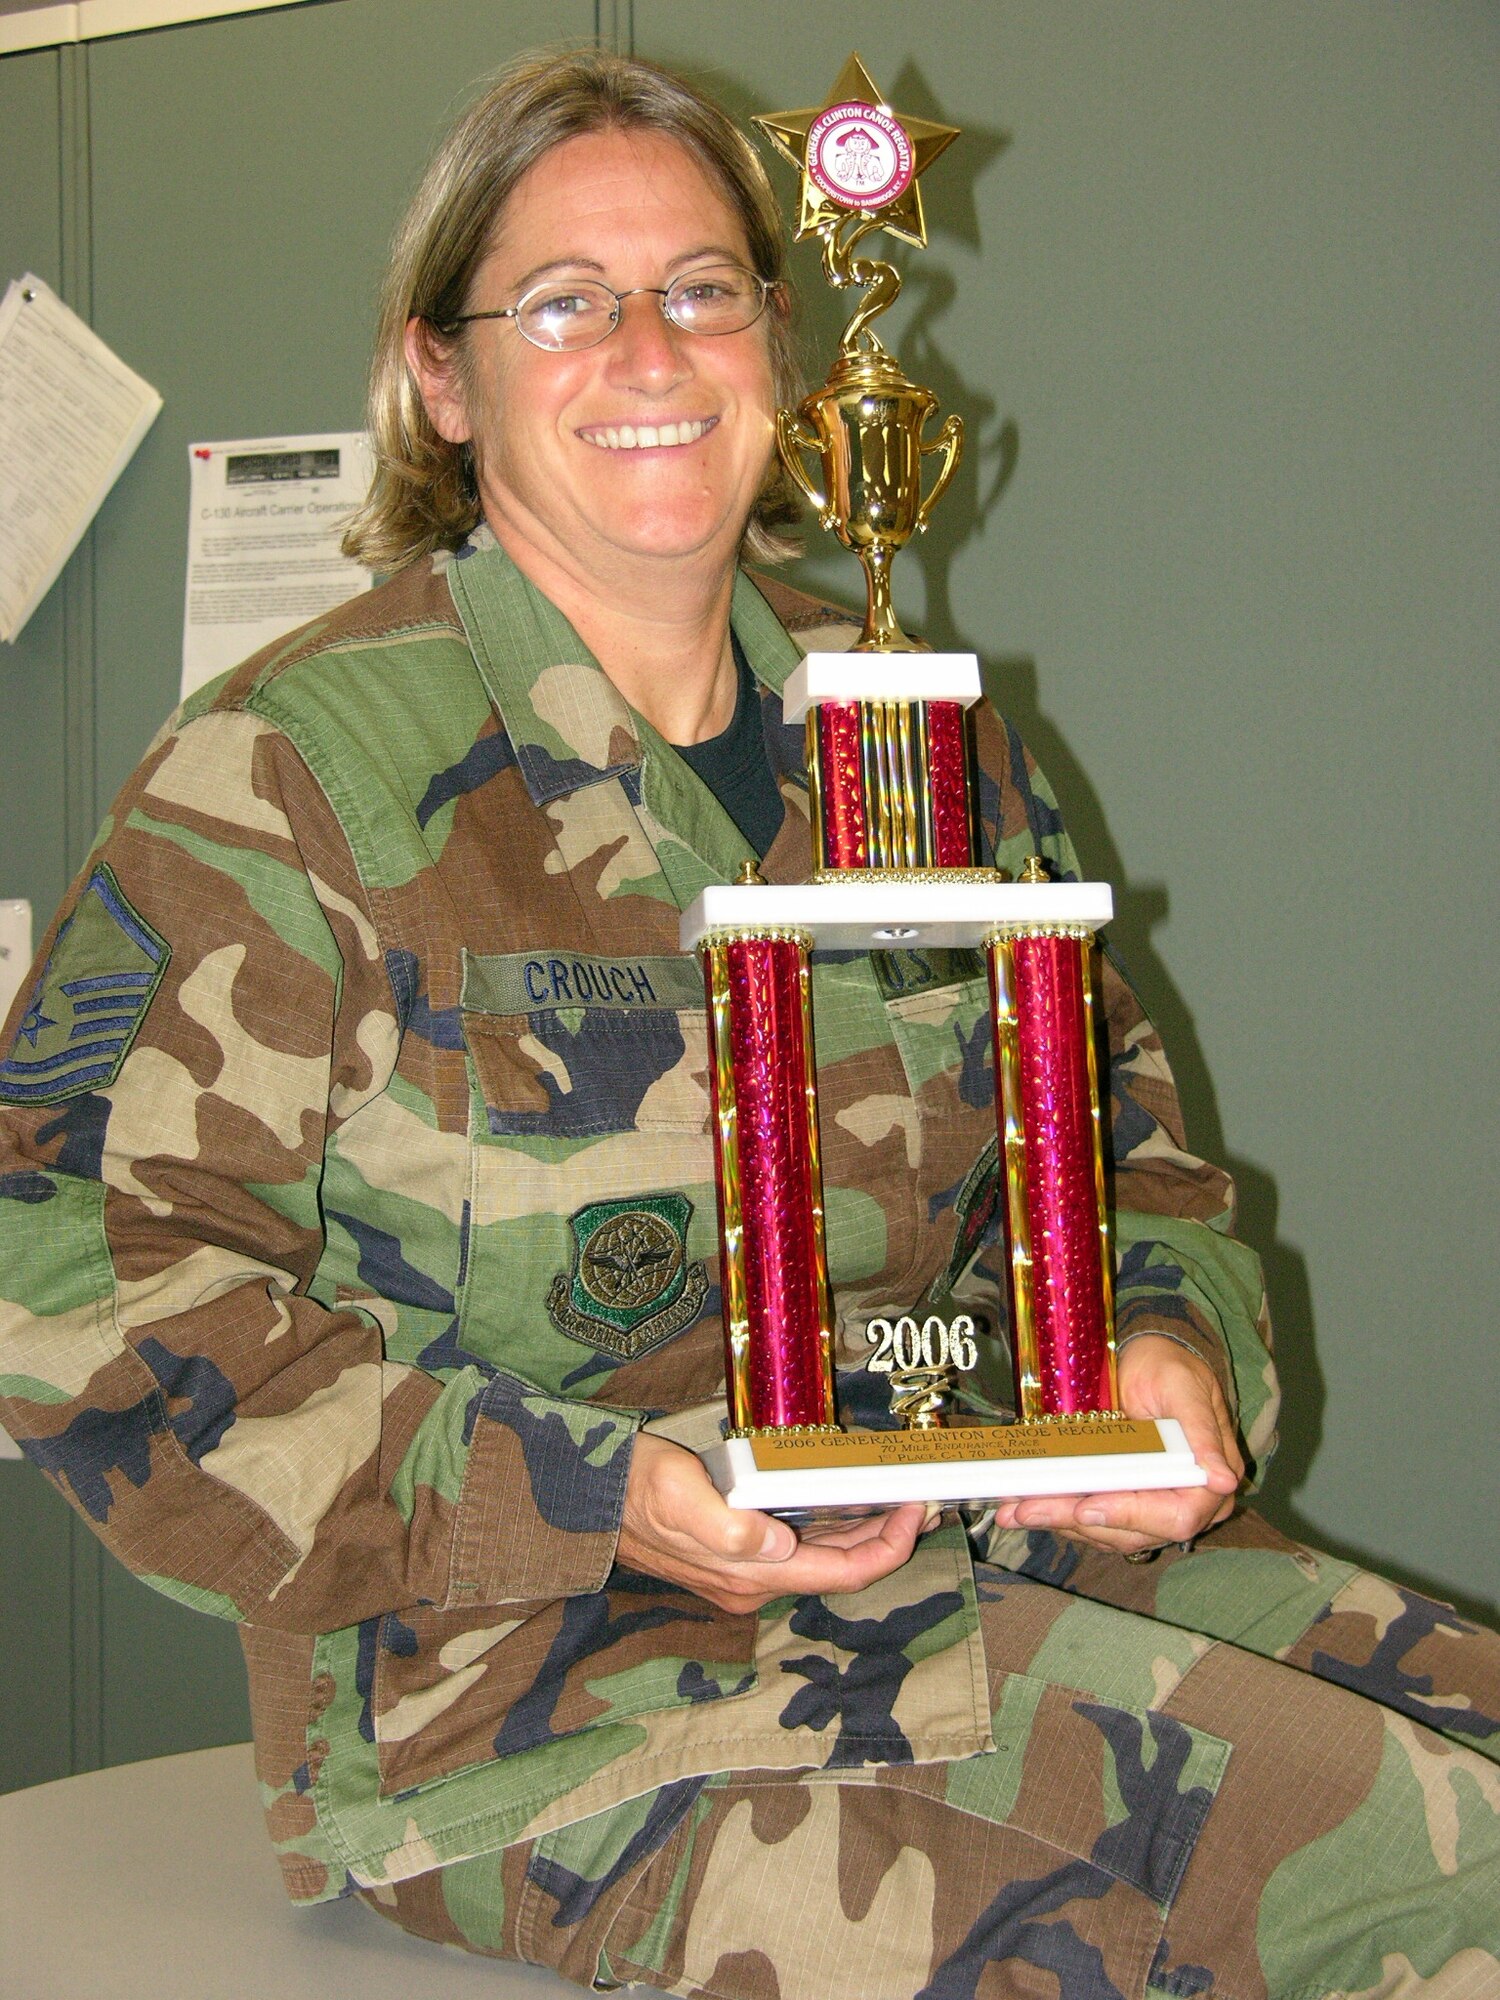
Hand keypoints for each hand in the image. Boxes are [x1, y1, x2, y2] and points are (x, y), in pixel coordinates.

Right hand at [618, 1433, 930, 1612]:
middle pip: (838, 1570)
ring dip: (860, 1531)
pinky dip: (829, 1526)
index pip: (841, 1574)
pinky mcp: (733, 1556)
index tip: (916, 1510)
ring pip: (821, 1559)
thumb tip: (774, 1543)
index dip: (889, 1547)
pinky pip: (798, 1549)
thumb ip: (725, 1525)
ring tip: (894, 1495)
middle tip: (920, 1497)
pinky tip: (842, 1499)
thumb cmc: (632, 1489)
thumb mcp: (677, 1495)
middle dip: (885, 1536)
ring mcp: (743, 1574)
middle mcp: (752, 1584)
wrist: (585, 1499)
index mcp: (749, 1574)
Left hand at [987, 1334, 1242, 1557]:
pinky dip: (1056, 1512)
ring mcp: (1147, 1507)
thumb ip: (1202, 1433)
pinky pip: (1088, 1518)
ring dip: (1056, 1521)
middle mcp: (1181, 1503)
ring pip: (1102, 1530)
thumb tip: (1225, 1479)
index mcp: (1209, 1481)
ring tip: (1012, 1511)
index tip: (1087, 1506)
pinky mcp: (1119, 1501)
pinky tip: (1022, 1505)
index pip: (1176, 1517)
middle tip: (1025, 1510)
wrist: (1147, 1359)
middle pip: (1129, 1529)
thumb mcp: (1184, 1388)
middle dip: (1074, 1519)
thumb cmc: (1170, 1367)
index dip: (1130, 1516)